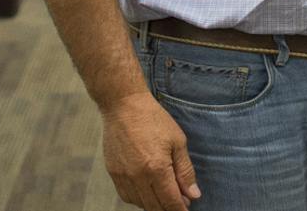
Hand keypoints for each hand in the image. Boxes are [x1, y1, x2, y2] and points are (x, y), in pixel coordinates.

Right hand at [101, 92, 201, 210]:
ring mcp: (123, 176)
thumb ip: (185, 171)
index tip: (186, 210)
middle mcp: (138, 176)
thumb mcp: (177, 141)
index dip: (180, 210)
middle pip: (155, 207)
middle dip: (169, 209)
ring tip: (163, 195)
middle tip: (179, 202)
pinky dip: (138, 198)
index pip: (171, 202)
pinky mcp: (113, 172)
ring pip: (140, 204)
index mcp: (157, 168)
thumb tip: (193, 195)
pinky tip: (147, 190)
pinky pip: (126, 195)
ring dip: (153, 205)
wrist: (123, 105)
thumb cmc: (153, 119)